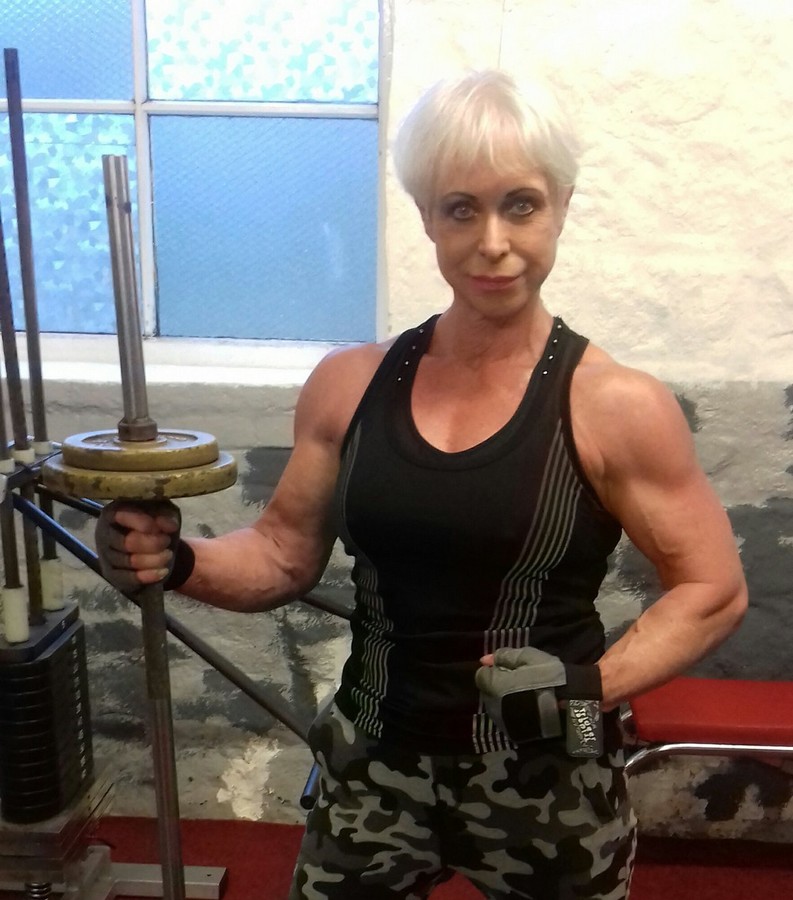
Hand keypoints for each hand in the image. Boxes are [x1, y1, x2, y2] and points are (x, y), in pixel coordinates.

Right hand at [95, 499, 181, 594]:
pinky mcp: (112, 575)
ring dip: (154, 559)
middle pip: (127, 542)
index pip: (121, 516)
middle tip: (167, 542)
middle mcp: (104, 534)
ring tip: (169, 555)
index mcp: (113, 513)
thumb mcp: (164, 513)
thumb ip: (166, 515)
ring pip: (130, 561)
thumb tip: (170, 526)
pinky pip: (129, 578)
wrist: (155, 546)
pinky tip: (163, 571)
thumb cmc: (156, 523)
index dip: (140, 522)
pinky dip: (149, 575)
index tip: (157, 528)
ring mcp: (106, 556)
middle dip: (152, 543)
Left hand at [475, 647, 600, 745]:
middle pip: (486, 692)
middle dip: (496, 685)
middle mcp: (493, 705)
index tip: (508, 669)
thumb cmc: (548, 676)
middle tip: (517, 681)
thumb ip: (504, 656)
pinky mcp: (513, 733)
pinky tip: (526, 708)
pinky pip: (505, 719)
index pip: (481, 676)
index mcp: (494, 684)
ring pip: (494, 706)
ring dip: (502, 699)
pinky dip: (511, 712)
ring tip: (522, 695)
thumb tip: (484, 659)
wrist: (570, 705)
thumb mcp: (528, 656)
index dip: (494, 670)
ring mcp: (503, 721)